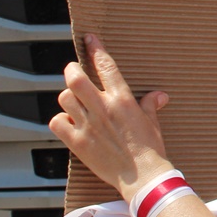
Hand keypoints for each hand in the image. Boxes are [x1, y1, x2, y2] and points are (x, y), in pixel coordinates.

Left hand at [48, 34, 172, 200]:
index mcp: (122, 100)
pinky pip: (57, 122)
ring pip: (65, 98)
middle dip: (72, 70)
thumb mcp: (152, 124)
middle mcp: (103, 109)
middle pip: (75, 77)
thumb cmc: (150, 151)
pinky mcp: (77, 143)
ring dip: (68, 98)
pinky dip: (60, 121)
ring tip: (74, 103)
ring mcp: (88, 125)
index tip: (89, 39)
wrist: (143, 178)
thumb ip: (149, 106)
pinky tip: (68, 124)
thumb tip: (158, 96)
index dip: (95, 48)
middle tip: (74, 71)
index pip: (106, 66)